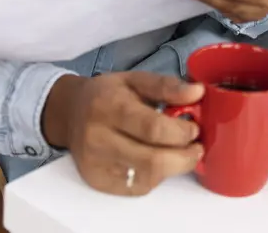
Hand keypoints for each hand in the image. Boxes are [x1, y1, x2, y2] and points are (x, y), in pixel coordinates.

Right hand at [42, 72, 204, 195]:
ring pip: (148, 177)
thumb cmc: (106, 95)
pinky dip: (155, 177)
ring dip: (172, 168)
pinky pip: (138, 187)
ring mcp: (96, 163)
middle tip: (195, 147)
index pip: (152, 128)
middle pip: (153, 160)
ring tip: (177, 152)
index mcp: (107, 106)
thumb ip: (167, 86)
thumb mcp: (134, 80)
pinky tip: (155, 161)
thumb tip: (197, 92)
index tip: (193, 129)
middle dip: (184, 157)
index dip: (181, 133)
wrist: (70, 113)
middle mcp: (97, 137)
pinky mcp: (97, 180)